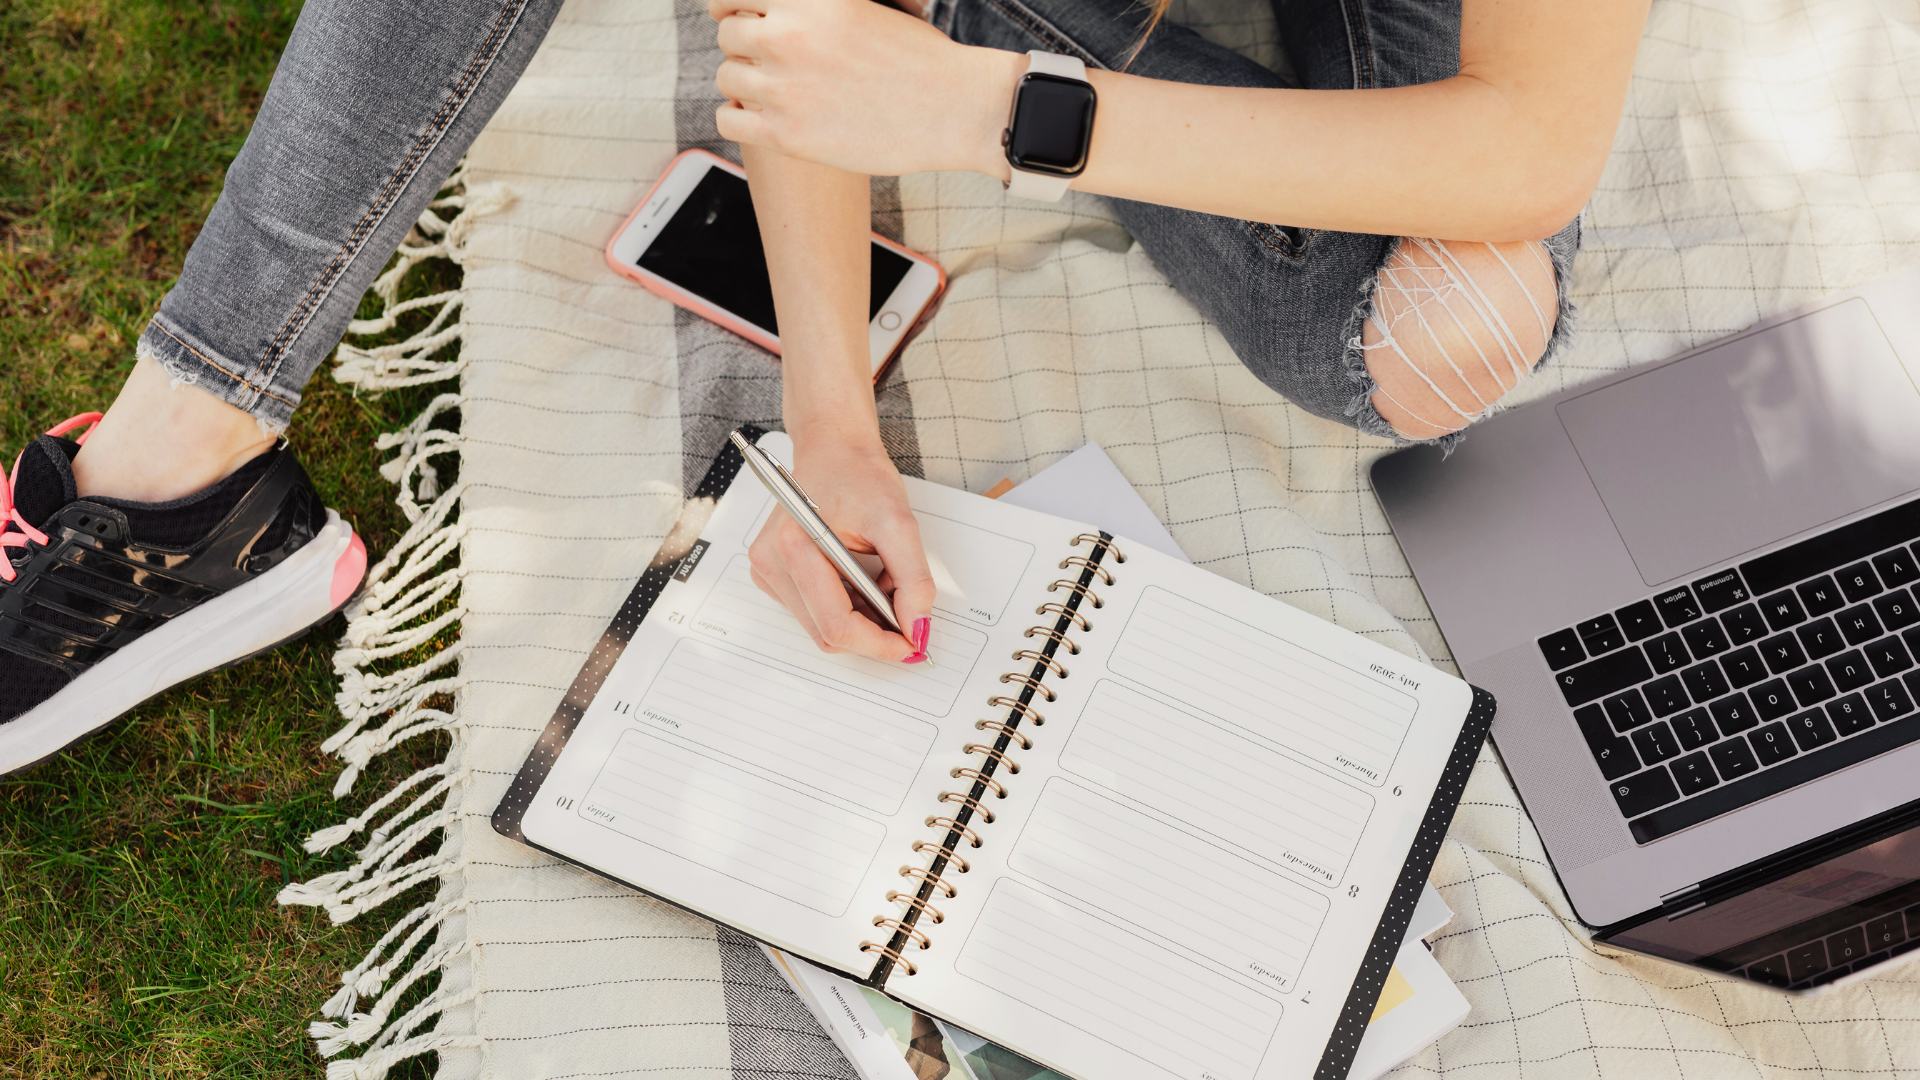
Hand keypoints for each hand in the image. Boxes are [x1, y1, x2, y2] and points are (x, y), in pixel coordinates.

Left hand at [710, 0, 1019, 178]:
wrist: (954, 108)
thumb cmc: (917, 57)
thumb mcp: (863, 5)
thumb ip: (813, 8)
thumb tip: (773, 15)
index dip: (729, 6)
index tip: (736, 17)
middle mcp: (789, 36)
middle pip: (728, 35)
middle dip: (746, 48)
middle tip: (775, 64)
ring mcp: (784, 86)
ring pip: (727, 77)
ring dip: (746, 83)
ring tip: (778, 93)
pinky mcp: (786, 134)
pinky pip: (727, 119)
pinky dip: (738, 116)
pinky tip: (763, 118)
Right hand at [747, 432, 936, 663]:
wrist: (832, 448)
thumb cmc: (858, 474)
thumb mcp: (898, 521)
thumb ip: (913, 579)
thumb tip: (917, 627)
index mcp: (795, 546)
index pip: (837, 625)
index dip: (880, 644)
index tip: (912, 643)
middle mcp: (771, 562)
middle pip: (827, 633)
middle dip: (873, 631)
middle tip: (906, 610)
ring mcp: (767, 570)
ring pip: (821, 627)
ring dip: (860, 618)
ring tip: (880, 580)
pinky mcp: (772, 573)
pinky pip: (813, 612)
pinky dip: (845, 607)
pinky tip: (859, 578)